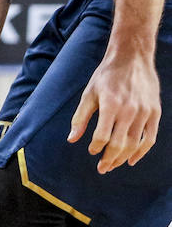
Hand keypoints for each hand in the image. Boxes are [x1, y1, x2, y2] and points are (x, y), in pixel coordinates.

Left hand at [68, 50, 159, 172]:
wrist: (132, 57)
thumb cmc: (106, 76)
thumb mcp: (89, 94)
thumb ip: (80, 118)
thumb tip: (72, 139)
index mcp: (111, 105)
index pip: (102, 136)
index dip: (96, 147)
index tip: (92, 151)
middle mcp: (130, 110)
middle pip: (119, 144)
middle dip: (109, 159)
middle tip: (102, 168)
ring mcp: (144, 112)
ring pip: (135, 144)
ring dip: (123, 158)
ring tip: (113, 165)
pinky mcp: (155, 112)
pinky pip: (150, 138)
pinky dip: (141, 151)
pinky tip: (132, 159)